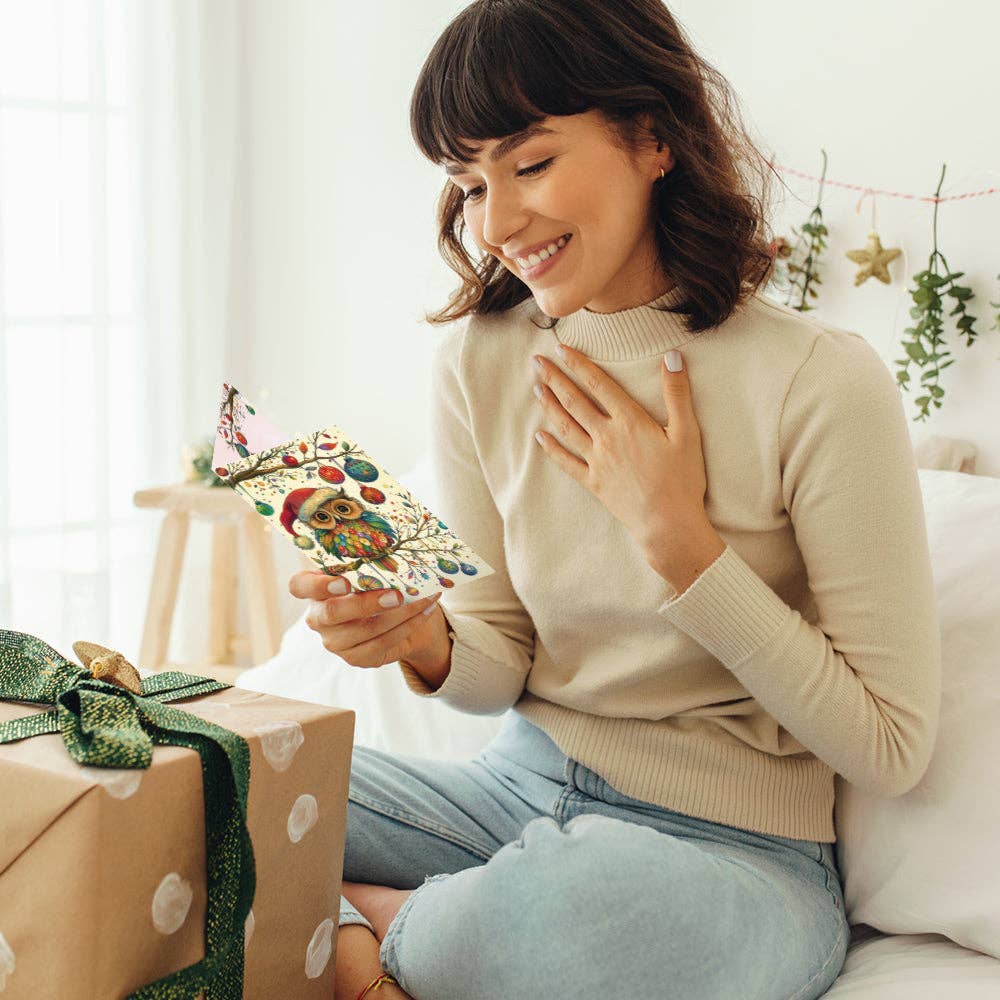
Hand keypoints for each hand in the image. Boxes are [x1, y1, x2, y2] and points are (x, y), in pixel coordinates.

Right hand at [288, 572, 441, 668]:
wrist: (393, 614)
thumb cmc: (374, 583)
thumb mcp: (367, 570)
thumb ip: (368, 563)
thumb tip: (394, 553)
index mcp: (314, 589)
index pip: (299, 586)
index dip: (317, 585)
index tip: (344, 581)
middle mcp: (319, 617)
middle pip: (334, 613)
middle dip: (368, 603)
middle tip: (397, 595)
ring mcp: (335, 641)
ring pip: (366, 630)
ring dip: (400, 613)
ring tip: (423, 598)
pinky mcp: (356, 658)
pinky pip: (384, 643)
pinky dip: (409, 625)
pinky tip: (425, 611)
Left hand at [532, 344, 712, 573]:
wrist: (668, 524)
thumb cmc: (682, 479)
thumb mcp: (688, 433)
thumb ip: (677, 393)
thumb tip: (671, 356)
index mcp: (630, 421)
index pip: (599, 384)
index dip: (578, 364)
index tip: (561, 348)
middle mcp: (608, 437)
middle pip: (575, 402)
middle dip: (554, 379)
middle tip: (536, 362)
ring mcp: (597, 460)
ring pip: (566, 427)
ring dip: (550, 406)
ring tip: (536, 389)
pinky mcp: (594, 482)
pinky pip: (567, 462)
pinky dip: (551, 449)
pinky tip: (540, 437)